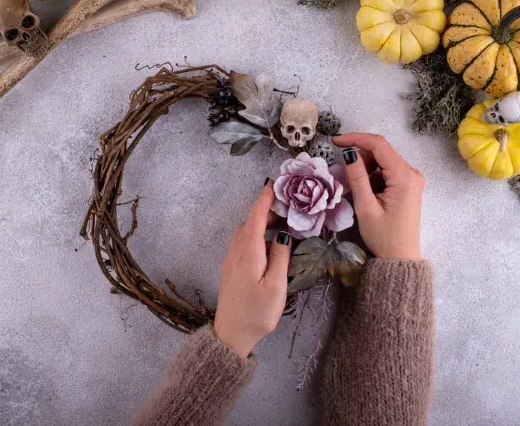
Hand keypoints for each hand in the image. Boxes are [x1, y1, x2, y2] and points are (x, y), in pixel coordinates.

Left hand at [213, 182, 291, 357]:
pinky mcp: (231, 269)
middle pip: (250, 221)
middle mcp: (236, 251)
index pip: (255, 216)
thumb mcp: (276, 285)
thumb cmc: (256, 312)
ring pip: (245, 232)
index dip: (265, 198)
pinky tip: (268, 244)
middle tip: (288, 206)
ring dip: (261, 223)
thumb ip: (280, 256)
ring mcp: (231, 260)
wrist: (230, 335)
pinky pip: (243, 243)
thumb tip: (282, 233)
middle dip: (267, 209)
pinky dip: (256, 235)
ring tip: (282, 224)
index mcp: (248, 251)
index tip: (275, 183)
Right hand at [332, 133, 423, 259]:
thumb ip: (357, 177)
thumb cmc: (383, 236)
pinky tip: (365, 191)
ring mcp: (411, 179)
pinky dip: (372, 175)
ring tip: (354, 186)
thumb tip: (348, 152)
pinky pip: (387, 171)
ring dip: (365, 167)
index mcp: (404, 177)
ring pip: (382, 160)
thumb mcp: (365, 207)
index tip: (334, 141)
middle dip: (359, 156)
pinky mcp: (407, 185)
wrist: (400, 258)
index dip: (355, 139)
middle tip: (341, 171)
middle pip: (381, 151)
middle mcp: (411, 173)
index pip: (378, 145)